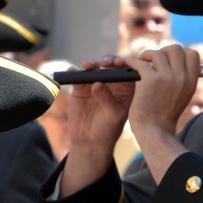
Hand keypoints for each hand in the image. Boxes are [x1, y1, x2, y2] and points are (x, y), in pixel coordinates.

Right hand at [58, 55, 135, 194]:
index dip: (125, 64)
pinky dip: (75, 72)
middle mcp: (111, 84)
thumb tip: (97, 83)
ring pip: (94, 68)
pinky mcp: (80, 88)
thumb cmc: (108, 130)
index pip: (127, 72)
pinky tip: (74, 71)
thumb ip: (108, 99)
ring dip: (92, 63)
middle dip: (108, 60)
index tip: (120, 63)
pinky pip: (77, 76)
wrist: (90, 142)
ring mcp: (95, 84)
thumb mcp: (113, 116)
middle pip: (111, 66)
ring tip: (89, 65)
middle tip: (106, 62)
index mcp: (125, 89)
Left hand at [126, 45, 201, 138]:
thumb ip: (182, 79)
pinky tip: (128, 65)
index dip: (179, 53)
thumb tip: (178, 63)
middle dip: (162, 52)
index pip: (192, 54)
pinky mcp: (150, 80)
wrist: (155, 131)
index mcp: (191, 81)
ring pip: (157, 53)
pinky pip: (140, 62)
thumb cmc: (165, 116)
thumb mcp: (183, 96)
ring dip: (147, 56)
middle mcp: (182, 77)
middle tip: (153, 62)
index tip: (168, 60)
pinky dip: (131, 61)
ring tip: (141, 64)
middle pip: (175, 49)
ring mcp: (167, 78)